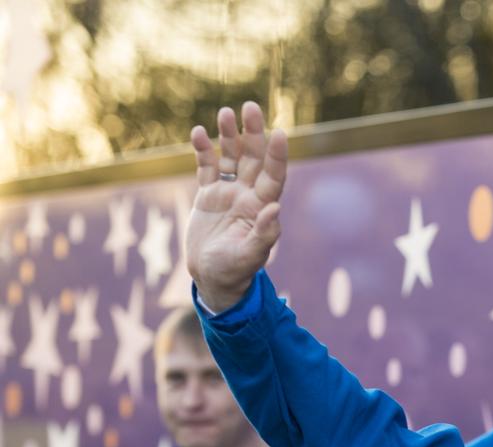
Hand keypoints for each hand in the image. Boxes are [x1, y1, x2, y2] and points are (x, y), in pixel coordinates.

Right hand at [186, 101, 287, 310]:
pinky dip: (203, 151)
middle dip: (252, 133)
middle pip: (253, 158)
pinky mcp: (208, 195)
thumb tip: (275, 208)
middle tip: (250, 107)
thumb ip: (264, 234)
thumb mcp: (250, 255)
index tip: (280, 133)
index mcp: (261, 207)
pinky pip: (206, 167)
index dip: (276, 155)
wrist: (212, 278)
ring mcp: (228, 193)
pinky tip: (199, 133)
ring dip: (228, 135)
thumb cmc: (235, 271)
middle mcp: (247, 195)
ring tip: (225, 112)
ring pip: (231, 157)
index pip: (273, 176)